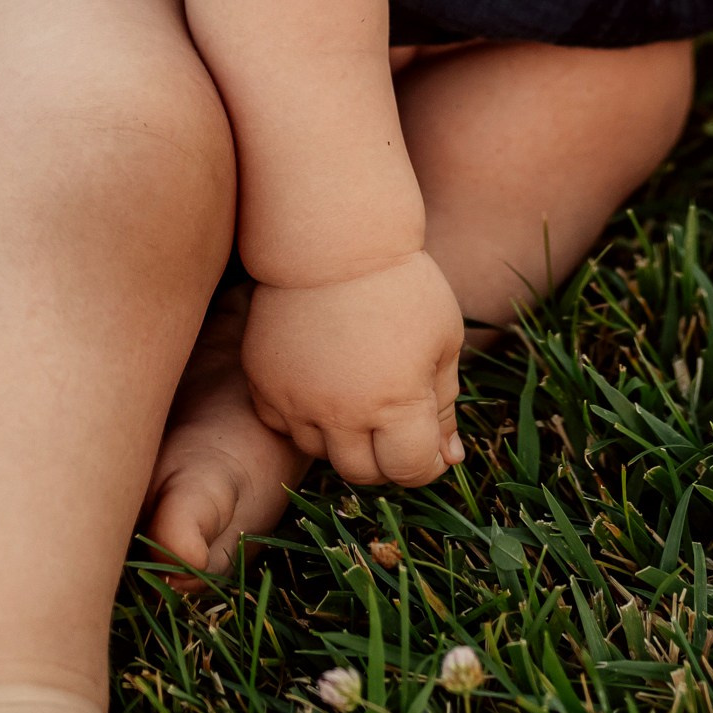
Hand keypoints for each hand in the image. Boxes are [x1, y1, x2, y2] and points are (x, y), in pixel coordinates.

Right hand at [242, 251, 465, 483]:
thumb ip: (444, 405)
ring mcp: (296, 400)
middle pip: (364, 472)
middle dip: (386, 457)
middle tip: (394, 420)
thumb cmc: (402, 284)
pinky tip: (321, 382)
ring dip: (343, 438)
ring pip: (320, 452)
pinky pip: (281, 424)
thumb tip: (449, 458)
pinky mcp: (263, 383)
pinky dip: (302, 417)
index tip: (430, 442)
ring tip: (358, 391)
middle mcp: (343, 412)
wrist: (333, 240)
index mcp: (397, 402)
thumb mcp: (443, 341)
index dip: (428, 463)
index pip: (412, 469)